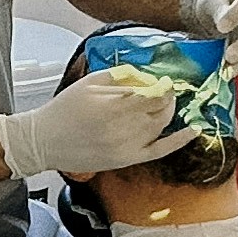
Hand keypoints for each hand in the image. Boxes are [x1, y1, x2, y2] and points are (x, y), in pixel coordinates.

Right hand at [0, 78, 195, 181]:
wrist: (44, 142)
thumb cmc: (64, 109)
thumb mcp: (89, 83)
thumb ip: (120, 77)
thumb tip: (146, 76)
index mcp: (113, 106)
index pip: (153, 94)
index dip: (164, 86)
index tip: (165, 81)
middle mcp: (123, 128)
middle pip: (161, 111)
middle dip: (167, 98)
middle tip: (164, 90)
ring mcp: (127, 147)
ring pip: (161, 126)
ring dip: (168, 112)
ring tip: (164, 103)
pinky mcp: (126, 159)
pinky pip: (160, 151)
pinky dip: (179, 140)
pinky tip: (194, 130)